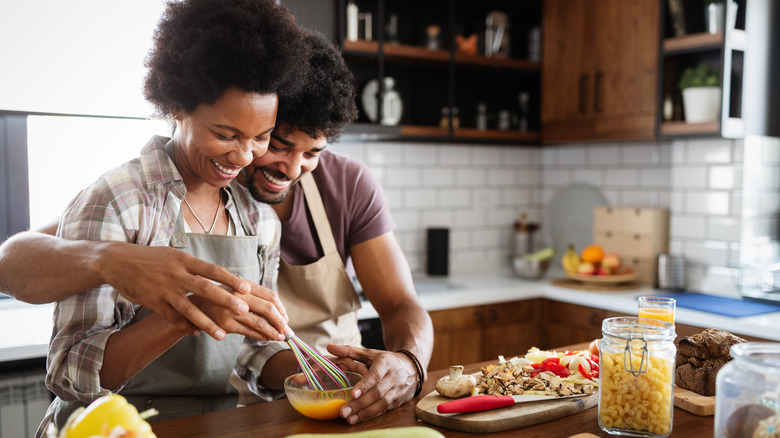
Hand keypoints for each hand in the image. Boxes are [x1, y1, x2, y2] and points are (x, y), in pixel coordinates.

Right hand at [99, 242, 253, 338]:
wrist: (117, 261)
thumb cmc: (150, 258)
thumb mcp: (173, 255)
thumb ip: (193, 266)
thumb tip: (217, 274)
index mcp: (184, 260)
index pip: (212, 270)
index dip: (230, 280)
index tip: (247, 288)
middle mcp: (176, 274)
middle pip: (205, 289)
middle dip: (226, 300)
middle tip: (244, 310)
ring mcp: (164, 289)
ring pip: (189, 309)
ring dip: (207, 323)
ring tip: (221, 335)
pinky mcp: (152, 302)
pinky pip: (172, 318)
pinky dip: (185, 326)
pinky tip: (196, 334)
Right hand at [190, 282, 289, 340]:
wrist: (192, 306)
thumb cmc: (218, 298)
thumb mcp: (235, 291)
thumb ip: (253, 296)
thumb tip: (278, 310)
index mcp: (243, 286)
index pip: (270, 295)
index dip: (281, 307)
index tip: (285, 317)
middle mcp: (239, 296)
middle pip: (268, 308)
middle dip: (280, 320)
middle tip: (287, 328)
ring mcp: (232, 311)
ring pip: (260, 323)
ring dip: (274, 332)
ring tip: (281, 336)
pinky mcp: (226, 325)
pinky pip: (249, 333)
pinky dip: (262, 337)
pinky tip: (269, 339)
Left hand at [327, 344, 417, 423]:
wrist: (412, 367)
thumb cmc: (386, 360)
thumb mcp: (370, 353)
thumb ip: (350, 351)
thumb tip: (329, 347)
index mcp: (385, 363)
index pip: (375, 375)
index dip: (364, 385)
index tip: (353, 393)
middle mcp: (393, 377)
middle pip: (377, 393)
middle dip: (360, 403)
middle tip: (343, 411)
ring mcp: (397, 390)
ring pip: (382, 404)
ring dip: (365, 413)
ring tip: (349, 418)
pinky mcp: (398, 401)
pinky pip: (384, 410)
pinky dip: (371, 415)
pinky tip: (358, 419)